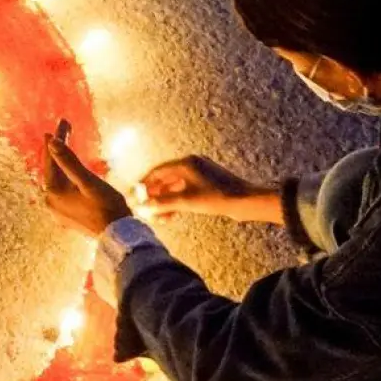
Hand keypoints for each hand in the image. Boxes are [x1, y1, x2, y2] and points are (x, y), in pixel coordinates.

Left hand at [43, 135, 131, 235]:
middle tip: (64, 127)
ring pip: (58, 178)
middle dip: (59, 148)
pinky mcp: (66, 215)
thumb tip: (52, 142)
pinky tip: (71, 170)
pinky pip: (63, 189)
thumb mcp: (88, 181)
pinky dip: (66, 176)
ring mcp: (57, 210)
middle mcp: (50, 201)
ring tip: (65, 143)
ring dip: (62, 161)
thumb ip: (69, 161)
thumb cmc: (107, 207)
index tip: (61, 122)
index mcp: (53, 192)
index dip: (57, 139)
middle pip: (53, 168)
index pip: (52, 159)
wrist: (119, 236)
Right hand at [139, 155, 280, 223]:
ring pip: (175, 187)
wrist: (245, 201)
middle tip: (145, 208)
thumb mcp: (186, 201)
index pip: (158, 171)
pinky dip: (177, 201)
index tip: (135, 195)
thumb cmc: (218, 197)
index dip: (144, 184)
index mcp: (186, 163)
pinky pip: (185, 191)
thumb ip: (162, 203)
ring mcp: (200, 174)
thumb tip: (143, 207)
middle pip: (165, 179)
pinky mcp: (206, 184)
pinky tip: (172, 214)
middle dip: (154, 195)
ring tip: (158, 217)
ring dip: (165, 201)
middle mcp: (192, 164)